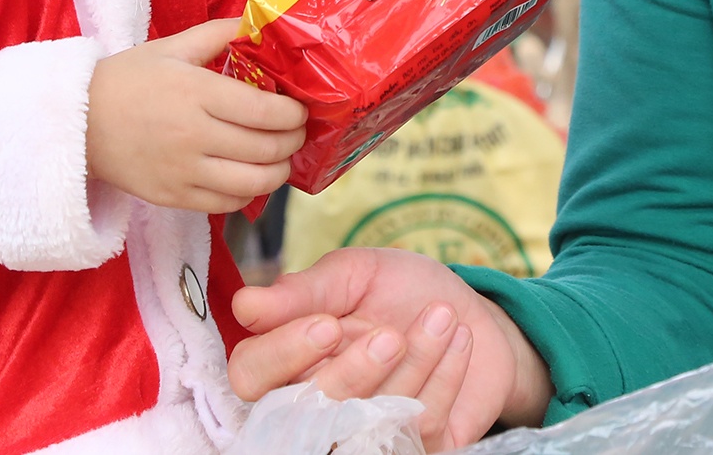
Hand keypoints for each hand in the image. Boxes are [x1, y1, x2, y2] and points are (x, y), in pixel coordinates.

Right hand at [87, 18, 306, 212]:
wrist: (76, 124)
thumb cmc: (127, 80)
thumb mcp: (171, 47)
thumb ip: (219, 33)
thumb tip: (257, 22)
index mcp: (196, 93)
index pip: (266, 111)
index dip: (294, 114)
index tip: (300, 109)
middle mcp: (193, 135)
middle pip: (267, 148)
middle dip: (293, 141)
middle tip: (297, 132)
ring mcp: (183, 171)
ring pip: (253, 183)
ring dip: (279, 172)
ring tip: (281, 158)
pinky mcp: (173, 197)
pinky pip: (227, 204)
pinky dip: (248, 194)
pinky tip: (249, 177)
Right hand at [229, 247, 551, 449]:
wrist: (467, 311)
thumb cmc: (399, 290)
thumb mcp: (352, 274)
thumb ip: (303, 291)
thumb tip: (245, 304)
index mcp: (286, 358)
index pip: (251, 376)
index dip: (283, 355)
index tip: (327, 326)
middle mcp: (314, 405)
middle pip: (306, 414)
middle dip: (354, 373)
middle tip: (391, 335)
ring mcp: (361, 432)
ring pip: (367, 422)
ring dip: (414, 365)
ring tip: (441, 317)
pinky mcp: (410, 446)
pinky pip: (419, 428)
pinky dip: (444, 377)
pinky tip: (457, 340)